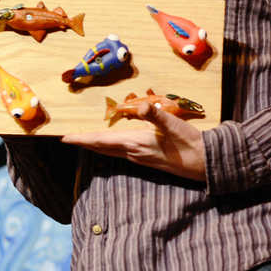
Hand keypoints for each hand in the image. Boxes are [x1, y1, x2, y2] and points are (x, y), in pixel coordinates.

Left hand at [62, 102, 206, 181]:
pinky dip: (110, 147)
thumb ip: (156, 115)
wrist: (206, 163)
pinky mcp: (148, 159)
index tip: (65, 138)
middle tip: (68, 139)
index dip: (83, 139)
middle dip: (85, 142)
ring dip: (96, 145)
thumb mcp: (174, 126)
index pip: (102, 141)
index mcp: (137, 143)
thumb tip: (140, 106)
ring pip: (111, 151)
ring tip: (84, 140)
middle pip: (102, 148)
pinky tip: (113, 144)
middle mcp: (135, 153)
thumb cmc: (190, 144)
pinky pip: (121, 152)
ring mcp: (142, 158)